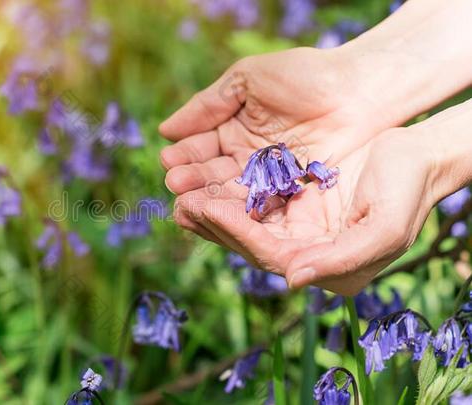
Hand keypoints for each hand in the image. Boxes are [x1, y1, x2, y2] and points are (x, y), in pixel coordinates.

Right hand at [159, 47, 389, 251]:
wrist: (359, 89)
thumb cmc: (306, 75)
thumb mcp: (249, 79)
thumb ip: (208, 104)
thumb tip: (166, 129)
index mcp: (231, 132)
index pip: (200, 149)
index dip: (185, 156)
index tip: (169, 160)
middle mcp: (245, 161)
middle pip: (212, 177)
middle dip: (193, 181)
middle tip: (176, 186)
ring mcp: (267, 182)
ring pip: (232, 196)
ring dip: (211, 201)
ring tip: (191, 203)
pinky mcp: (289, 198)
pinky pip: (261, 208)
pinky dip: (241, 213)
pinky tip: (224, 214)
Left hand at [175, 128, 439, 294]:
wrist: (418, 157)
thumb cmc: (408, 190)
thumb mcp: (385, 229)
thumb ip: (342, 258)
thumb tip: (290, 279)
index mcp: (327, 265)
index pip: (270, 253)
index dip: (236, 232)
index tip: (205, 208)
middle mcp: (307, 252)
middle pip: (249, 243)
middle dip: (214, 223)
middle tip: (180, 202)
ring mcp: (298, 228)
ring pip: (245, 223)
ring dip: (212, 211)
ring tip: (180, 193)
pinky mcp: (293, 204)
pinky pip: (253, 203)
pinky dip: (227, 194)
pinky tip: (204, 184)